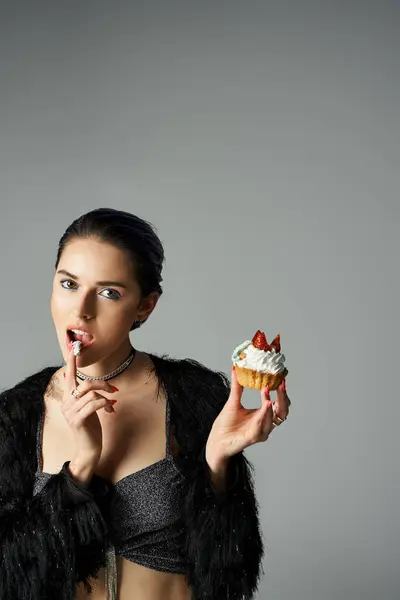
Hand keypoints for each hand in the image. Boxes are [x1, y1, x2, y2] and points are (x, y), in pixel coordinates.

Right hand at [61, 345, 118, 477]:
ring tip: (111, 403)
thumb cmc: (91, 428)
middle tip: (113, 390)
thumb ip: (89, 396)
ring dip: (106, 396)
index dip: (72, 363)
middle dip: (102, 384)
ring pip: (92, 394)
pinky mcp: (77, 420)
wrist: (89, 450)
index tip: (73, 348)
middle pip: (86, 384)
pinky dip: (106, 404)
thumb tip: (95, 386)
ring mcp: (70, 412)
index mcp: (69, 398)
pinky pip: (95, 404)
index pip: (69, 377)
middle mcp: (67, 403)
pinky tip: (110, 409)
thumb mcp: (89, 409)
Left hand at [206, 367, 290, 463]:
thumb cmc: (226, 423)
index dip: (282, 392)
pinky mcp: (254, 438)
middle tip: (280, 384)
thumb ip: (237, 386)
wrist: (216, 439)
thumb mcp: (233, 401)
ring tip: (267, 389)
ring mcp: (261, 432)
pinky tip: (266, 404)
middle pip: (283, 412)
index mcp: (263, 415)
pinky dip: (264, 414)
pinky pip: (262, 426)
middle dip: (283, 397)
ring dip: (271, 403)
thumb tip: (236, 368)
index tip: (280, 379)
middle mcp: (265, 424)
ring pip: (274, 418)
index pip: (279, 404)